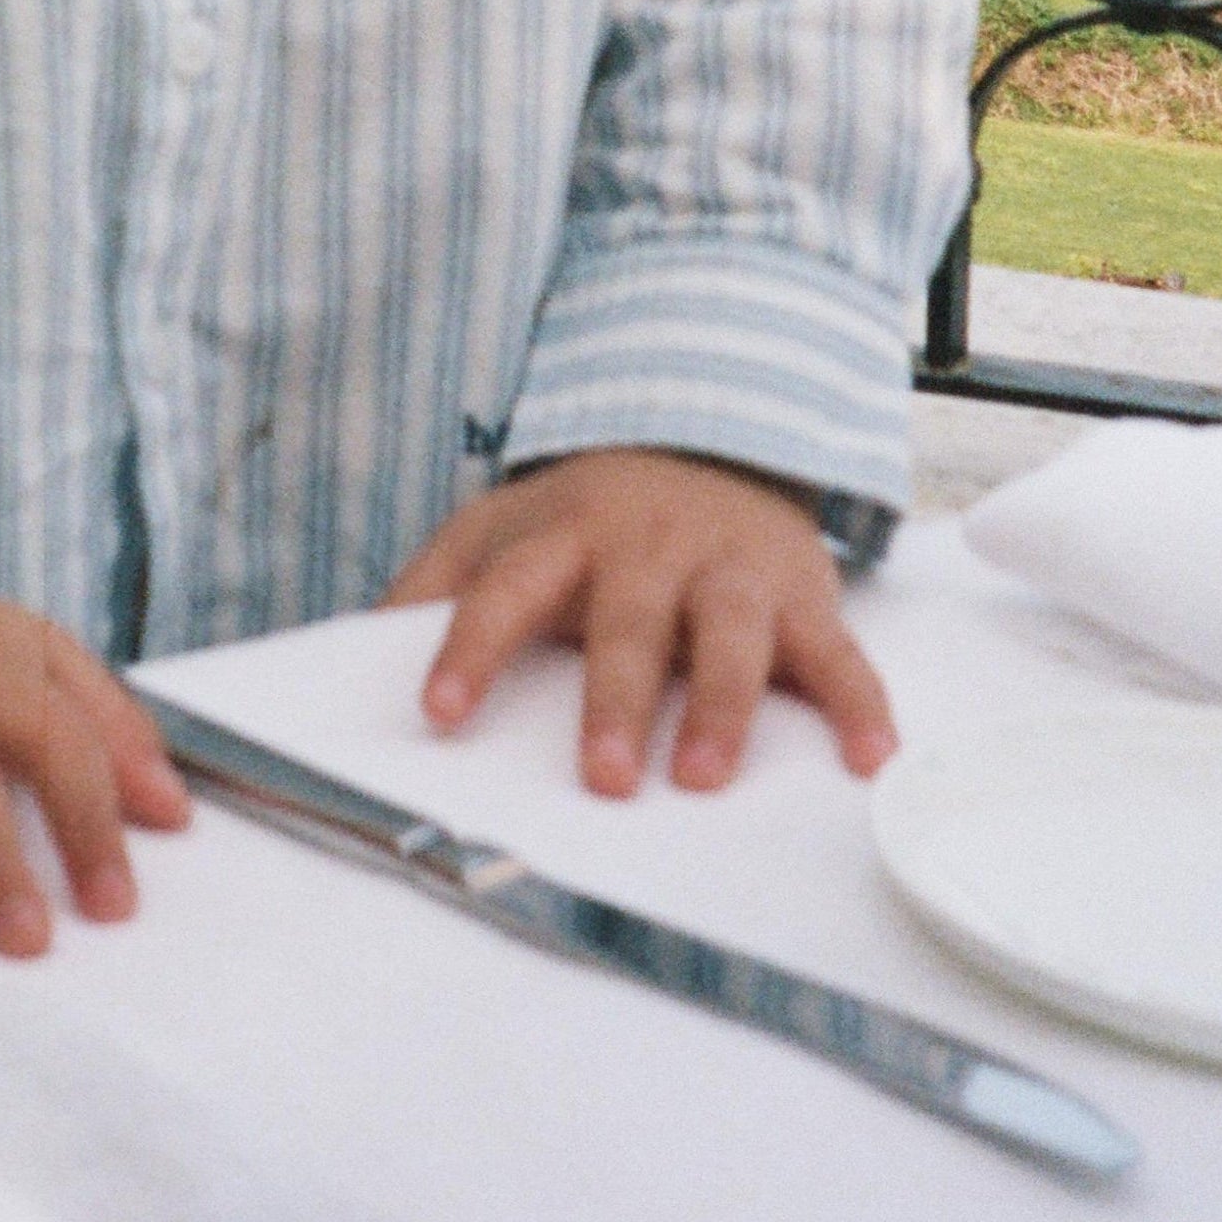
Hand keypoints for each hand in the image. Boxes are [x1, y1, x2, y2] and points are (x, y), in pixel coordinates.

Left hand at [382, 447, 895, 797]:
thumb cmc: (589, 519)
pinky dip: (859, 705)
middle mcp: (648, 547)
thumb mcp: (501, 526)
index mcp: (564, 534)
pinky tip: (868, 760)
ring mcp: (728, 567)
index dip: (470, 649)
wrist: (708, 443)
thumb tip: (353, 651)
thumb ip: (436, 585)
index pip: (506, 588)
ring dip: (719, 705)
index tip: (438, 715)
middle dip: (613, 698)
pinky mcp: (800, 594)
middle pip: (628, 619)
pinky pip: (837, 651)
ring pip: (727, 630)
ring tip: (703, 777)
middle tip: (603, 779)